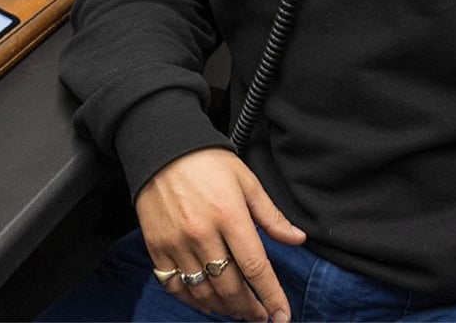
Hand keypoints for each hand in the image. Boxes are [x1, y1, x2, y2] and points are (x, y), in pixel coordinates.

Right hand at [136, 148, 305, 321]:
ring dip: (224, 308)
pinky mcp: (157, 248)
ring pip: (203, 292)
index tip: (281, 316)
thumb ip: (271, 216)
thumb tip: (298, 239)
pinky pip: (175, 287)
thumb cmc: (209, 162)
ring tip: (238, 310)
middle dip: (250, 308)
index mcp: (229, 215)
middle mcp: (202, 234)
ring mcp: (177, 244)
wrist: (162, 149)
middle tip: (261, 316)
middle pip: (230, 287)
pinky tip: (206, 302)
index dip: (271, 296)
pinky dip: (192, 300)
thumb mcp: (247, 181)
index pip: (255, 267)